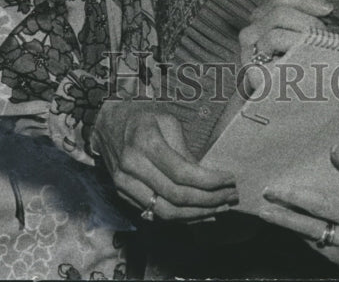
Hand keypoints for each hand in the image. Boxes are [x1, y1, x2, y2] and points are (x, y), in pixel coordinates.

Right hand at [92, 101, 236, 220]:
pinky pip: (155, 215)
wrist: (107, 125)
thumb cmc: (142, 119)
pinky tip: (200, 215)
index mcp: (145, 142)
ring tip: (221, 209)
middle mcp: (132, 167)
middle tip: (231, 196)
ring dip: (197, 215)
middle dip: (209, 200)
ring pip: (165, 212)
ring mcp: (125, 185)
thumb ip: (184, 150)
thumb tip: (206, 177)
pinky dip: (180, 219)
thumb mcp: (167, 121)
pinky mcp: (123, 196)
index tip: (230, 180)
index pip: (182, 172)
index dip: (209, 181)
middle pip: (176, 196)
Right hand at [238, 0, 333, 92]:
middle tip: (324, 36)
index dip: (306, 0)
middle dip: (307, 22)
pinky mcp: (254, 74)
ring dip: (302, 41)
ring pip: (275, 34)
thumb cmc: (301, 69)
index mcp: (264, 19)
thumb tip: (326, 8)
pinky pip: (275, 62)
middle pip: (279, 12)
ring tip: (315, 52)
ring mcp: (249, 54)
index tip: (328, 10)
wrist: (288, 105)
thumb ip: (309, 19)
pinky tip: (306, 64)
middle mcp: (252, 33)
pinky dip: (293, 57)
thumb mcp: (306, 38)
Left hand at [260, 143, 338, 275]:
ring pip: (311, 229)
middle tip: (271, 190)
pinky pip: (313, 243)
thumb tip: (331, 151)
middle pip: (323, 206)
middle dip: (293, 198)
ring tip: (266, 212)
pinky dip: (297, 232)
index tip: (334, 148)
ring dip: (285, 220)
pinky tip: (284, 223)